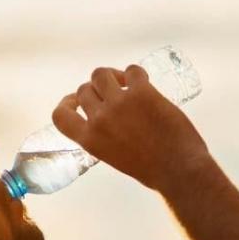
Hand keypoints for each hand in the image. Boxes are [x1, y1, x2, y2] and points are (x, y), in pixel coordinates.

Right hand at [51, 65, 210, 190]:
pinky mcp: (142, 92)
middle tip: (111, 92)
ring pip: (102, 74)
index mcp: (89, 140)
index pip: (60, 115)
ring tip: (124, 83)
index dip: (66, 103)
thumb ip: (103, 135)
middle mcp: (99, 119)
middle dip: (95, 89)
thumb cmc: (150, 170)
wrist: (178, 169)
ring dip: (111, 76)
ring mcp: (119, 103)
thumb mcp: (112, 155)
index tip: (75, 100)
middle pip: (84, 89)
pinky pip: (132, 70)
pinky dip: (135, 74)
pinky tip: (142, 82)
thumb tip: (105, 117)